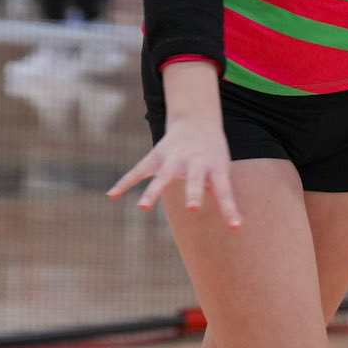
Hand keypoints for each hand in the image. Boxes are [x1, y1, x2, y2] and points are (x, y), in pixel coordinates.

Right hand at [109, 116, 240, 225]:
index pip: (224, 191)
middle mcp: (194, 162)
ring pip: (162, 176)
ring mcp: (173, 158)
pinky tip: (112, 195)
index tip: (235, 226)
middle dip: (193, 193)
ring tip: (141, 207)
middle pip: (194, 179)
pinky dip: (125, 182)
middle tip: (192, 209)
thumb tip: (235, 226)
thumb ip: (222, 195)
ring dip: (152, 191)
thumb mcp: (221, 170)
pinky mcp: (156, 156)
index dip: (229, 208)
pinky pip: (138, 171)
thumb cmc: (212, 154)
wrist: (197, 121)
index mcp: (214, 167)